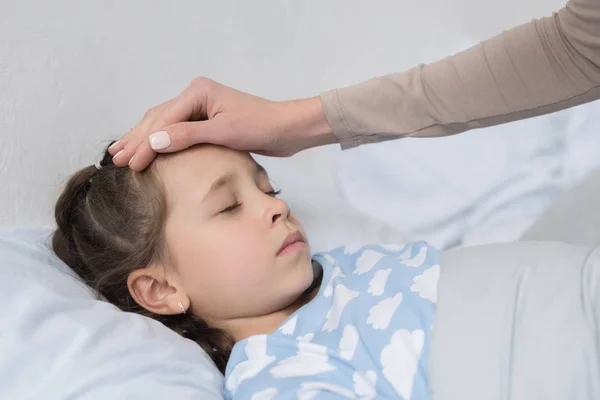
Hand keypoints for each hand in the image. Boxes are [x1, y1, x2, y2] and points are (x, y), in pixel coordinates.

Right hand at [109, 77, 336, 170]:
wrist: (285, 129)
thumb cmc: (260, 127)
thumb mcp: (223, 132)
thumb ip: (187, 136)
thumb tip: (153, 140)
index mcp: (198, 92)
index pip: (163, 121)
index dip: (144, 143)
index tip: (130, 164)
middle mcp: (195, 95)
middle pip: (157, 118)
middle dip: (136, 139)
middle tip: (115, 159)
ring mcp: (199, 106)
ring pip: (162, 123)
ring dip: (142, 138)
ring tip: (120, 152)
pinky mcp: (205, 119)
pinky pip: (175, 129)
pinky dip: (159, 139)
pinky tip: (147, 147)